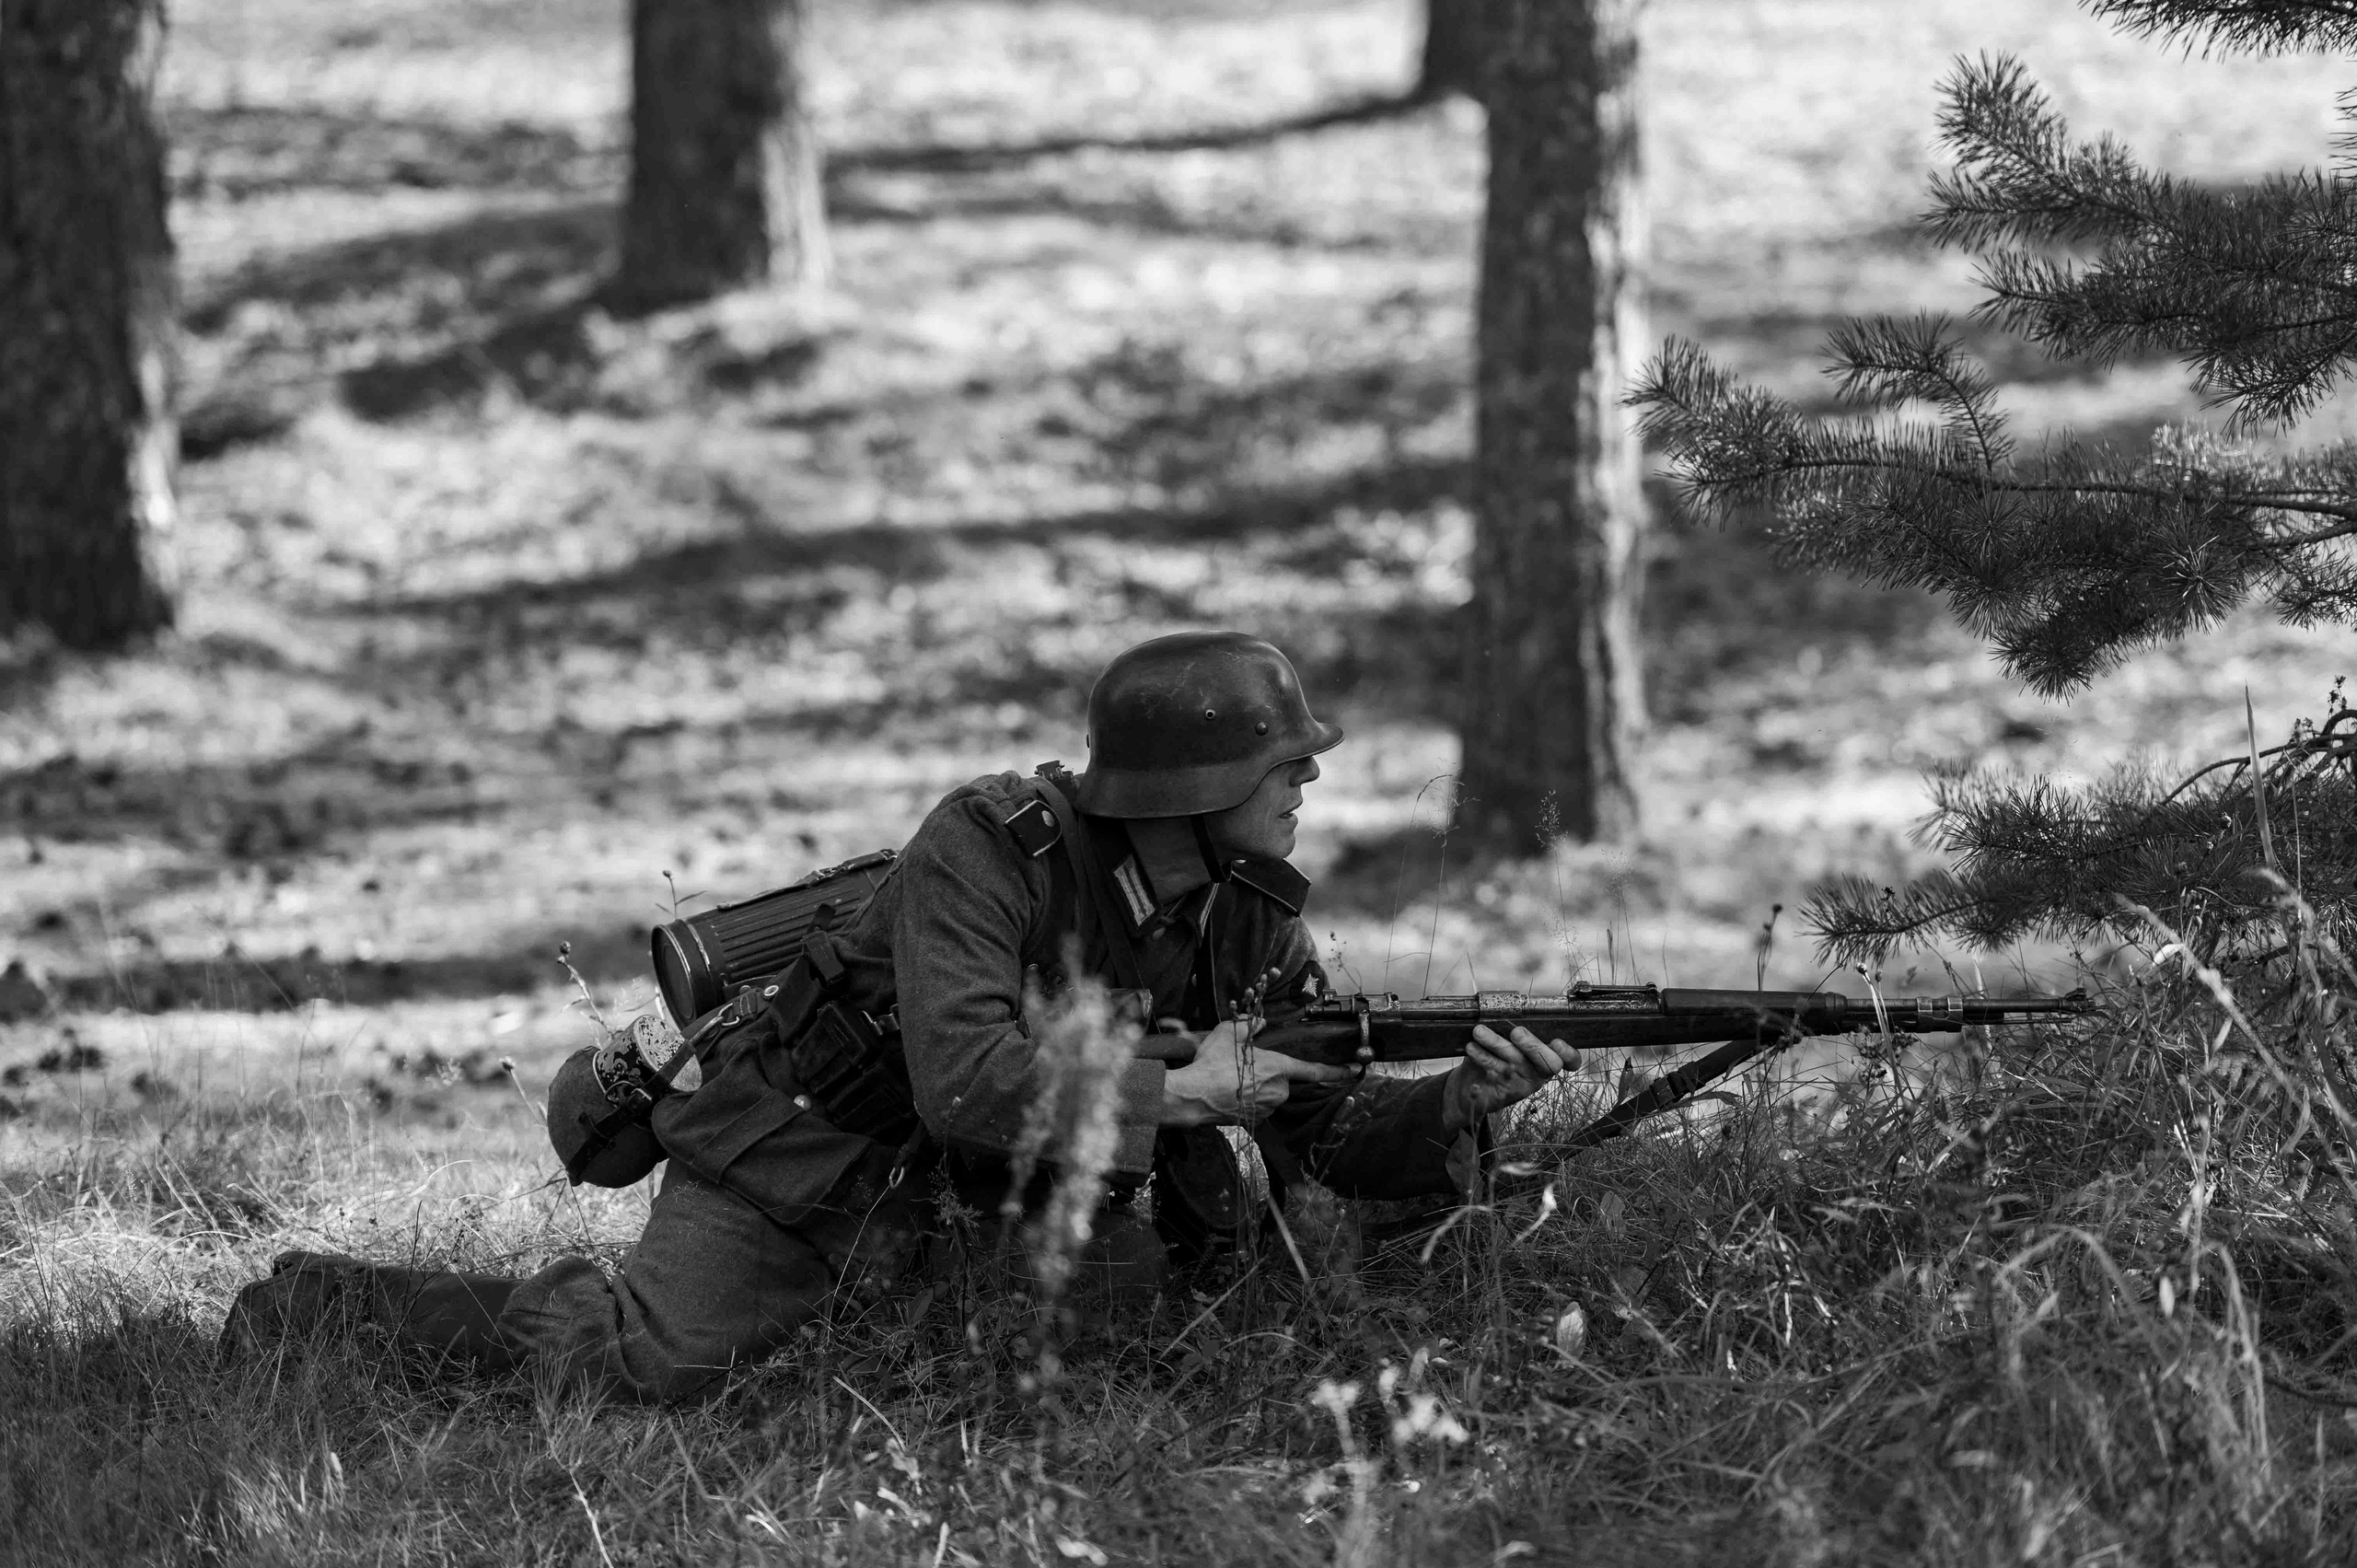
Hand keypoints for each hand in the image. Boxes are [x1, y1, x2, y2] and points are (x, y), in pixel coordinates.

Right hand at [1161, 1019, 1352, 1127]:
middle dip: (1268, 1073)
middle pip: (1283, 1079)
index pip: (1314, 1070)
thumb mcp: (1227, 1034)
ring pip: (1269, 1093)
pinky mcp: (1255, 1121)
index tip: (1354, 1070)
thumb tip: (1259, 1022)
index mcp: (1278, 1067)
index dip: (1336, 1071)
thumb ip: (1248, 1026)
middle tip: (1243, 1067)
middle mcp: (1278, 1090)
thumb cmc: (1211, 1065)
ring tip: (1231, 1080)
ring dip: (1257, 1087)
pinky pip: (1258, 1105)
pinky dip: (1248, 1099)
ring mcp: (1267, 1108)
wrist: (1192, 1098)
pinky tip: (1229, 1092)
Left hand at [1442, 1025, 1569, 1134]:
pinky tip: (1472, 1047)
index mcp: (1549, 1057)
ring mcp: (1523, 1082)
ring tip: (1480, 1032)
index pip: (1570, 1060)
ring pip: (1515, 1062)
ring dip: (1496, 1044)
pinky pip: (1495, 1071)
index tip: (1557, 1042)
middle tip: (1516, 1032)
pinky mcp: (1505, 1091)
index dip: (1569, 1054)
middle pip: (1548, 1063)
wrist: (1474, 1083)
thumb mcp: (1513, 1040)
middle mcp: (1540, 1071)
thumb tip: (1511, 1010)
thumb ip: (1518, 1029)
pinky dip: (1482, 1056)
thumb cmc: (1500, 1053)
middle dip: (1532, 1046)